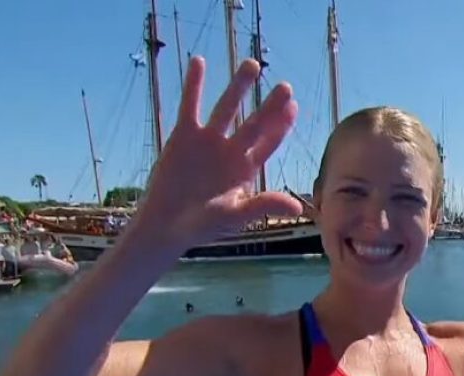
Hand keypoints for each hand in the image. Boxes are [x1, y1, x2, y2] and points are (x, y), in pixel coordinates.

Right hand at [132, 56, 302, 250]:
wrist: (165, 225)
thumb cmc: (203, 226)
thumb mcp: (235, 216)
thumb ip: (263, 206)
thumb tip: (297, 208)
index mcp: (246, 168)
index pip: (269, 142)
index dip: (281, 125)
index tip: (293, 107)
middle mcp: (231, 151)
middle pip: (255, 122)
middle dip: (270, 105)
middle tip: (285, 87)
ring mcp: (208, 141)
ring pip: (227, 108)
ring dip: (239, 87)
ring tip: (253, 64)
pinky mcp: (183, 135)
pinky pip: (190, 105)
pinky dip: (194, 85)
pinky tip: (199, 61)